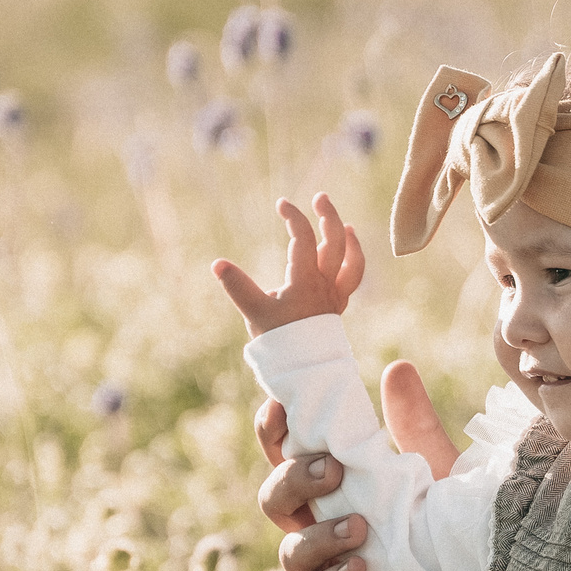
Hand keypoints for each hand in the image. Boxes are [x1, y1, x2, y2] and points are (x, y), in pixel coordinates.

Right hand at [213, 193, 363, 335]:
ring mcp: (335, 296)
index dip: (294, 217)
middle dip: (328, 216)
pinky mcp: (337, 307)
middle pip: (336, 241)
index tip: (282, 204)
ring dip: (348, 238)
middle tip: (320, 198)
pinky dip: (353, 261)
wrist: (306, 373)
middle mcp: (326, 285)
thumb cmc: (280, 344)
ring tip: (346, 225)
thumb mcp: (255, 313)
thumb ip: (238, 287)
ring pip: (351, 260)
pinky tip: (348, 254)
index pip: (304, 238)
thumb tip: (217, 264)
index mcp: (306, 281)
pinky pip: (352, 278)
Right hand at [256, 361, 474, 570]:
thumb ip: (414, 430)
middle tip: (332, 467)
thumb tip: (396, 367)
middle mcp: (320, 533)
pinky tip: (357, 568)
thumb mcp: (438, 479)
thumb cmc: (456, 540)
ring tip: (358, 525)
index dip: (274, 434)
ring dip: (317, 534)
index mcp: (333, 494)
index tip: (282, 408)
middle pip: (275, 499)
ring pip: (291, 553)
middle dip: (294, 478)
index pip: (286, 458)